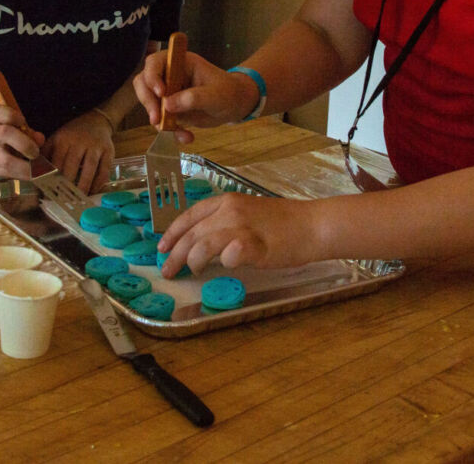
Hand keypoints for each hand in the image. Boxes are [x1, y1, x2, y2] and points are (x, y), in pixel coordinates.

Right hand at [0, 103, 45, 177]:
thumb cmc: (7, 137)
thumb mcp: (16, 128)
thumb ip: (29, 131)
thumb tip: (39, 139)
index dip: (10, 116)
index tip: (22, 121)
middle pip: (4, 133)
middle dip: (25, 144)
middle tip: (36, 152)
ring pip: (6, 160)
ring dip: (26, 166)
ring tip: (38, 168)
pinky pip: (9, 174)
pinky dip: (24, 175)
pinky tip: (33, 175)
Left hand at [41, 110, 115, 193]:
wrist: (97, 120)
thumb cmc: (72, 134)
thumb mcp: (56, 138)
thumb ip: (46, 153)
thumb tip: (34, 173)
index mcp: (63, 139)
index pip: (56, 163)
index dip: (51, 180)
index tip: (48, 194)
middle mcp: (80, 141)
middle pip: (72, 167)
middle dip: (66, 185)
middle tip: (62, 200)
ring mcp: (96, 146)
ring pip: (89, 169)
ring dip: (83, 186)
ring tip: (77, 199)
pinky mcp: (109, 151)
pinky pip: (104, 170)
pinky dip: (98, 183)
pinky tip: (92, 191)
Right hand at [133, 50, 260, 142]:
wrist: (235, 106)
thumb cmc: (228, 93)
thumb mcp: (215, 95)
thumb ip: (193, 98)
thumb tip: (167, 105)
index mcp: (181, 62)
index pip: (155, 63)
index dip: (152, 76)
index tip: (161, 93)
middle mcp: (170, 75)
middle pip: (144, 82)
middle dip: (148, 101)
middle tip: (157, 119)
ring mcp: (168, 92)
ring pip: (149, 103)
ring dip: (159, 120)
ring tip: (179, 132)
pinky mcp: (170, 108)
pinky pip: (160, 119)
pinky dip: (170, 130)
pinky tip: (186, 137)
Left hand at [157, 192, 321, 276]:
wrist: (312, 225)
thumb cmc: (283, 222)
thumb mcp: (248, 213)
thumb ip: (224, 223)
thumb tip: (200, 241)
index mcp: (227, 201)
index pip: (189, 215)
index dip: (172, 233)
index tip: (161, 247)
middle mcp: (230, 210)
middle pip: (191, 234)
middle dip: (175, 255)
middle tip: (167, 271)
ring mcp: (242, 226)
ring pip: (202, 246)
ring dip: (192, 262)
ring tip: (193, 272)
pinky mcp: (255, 245)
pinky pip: (229, 255)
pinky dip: (223, 262)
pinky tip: (225, 266)